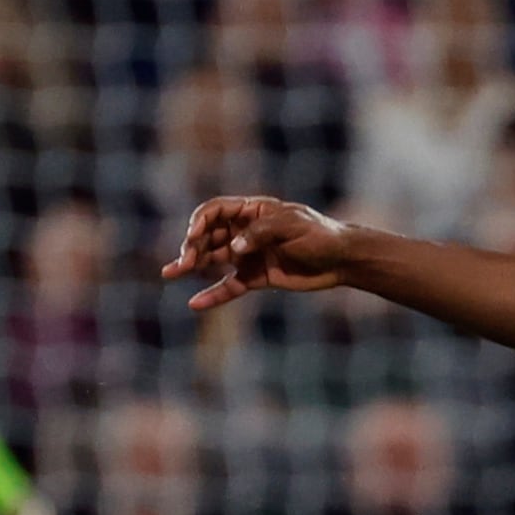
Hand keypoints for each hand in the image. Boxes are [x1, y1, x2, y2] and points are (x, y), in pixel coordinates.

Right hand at [164, 196, 359, 311]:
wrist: (343, 261)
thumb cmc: (320, 235)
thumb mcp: (292, 226)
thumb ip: (261, 233)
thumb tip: (235, 248)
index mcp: (253, 211)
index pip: (215, 211)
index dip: (200, 221)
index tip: (193, 235)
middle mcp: (246, 231)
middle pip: (209, 236)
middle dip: (193, 246)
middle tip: (183, 262)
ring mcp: (249, 255)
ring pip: (213, 259)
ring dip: (192, 266)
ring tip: (171, 273)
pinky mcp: (256, 277)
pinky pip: (230, 286)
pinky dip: (214, 295)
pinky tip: (195, 303)